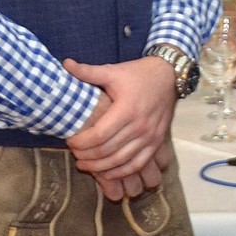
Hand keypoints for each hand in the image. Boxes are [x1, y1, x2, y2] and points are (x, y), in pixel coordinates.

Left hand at [64, 56, 178, 194]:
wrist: (169, 75)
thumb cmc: (138, 74)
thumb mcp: (113, 71)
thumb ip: (88, 72)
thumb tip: (65, 64)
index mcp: (127, 109)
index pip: (99, 135)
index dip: (81, 142)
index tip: (70, 141)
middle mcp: (140, 125)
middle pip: (107, 151)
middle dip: (86, 156)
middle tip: (74, 153)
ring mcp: (150, 136)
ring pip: (121, 161)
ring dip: (100, 167)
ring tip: (85, 164)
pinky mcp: (157, 141)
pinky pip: (138, 163)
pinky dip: (122, 171)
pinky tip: (108, 172)